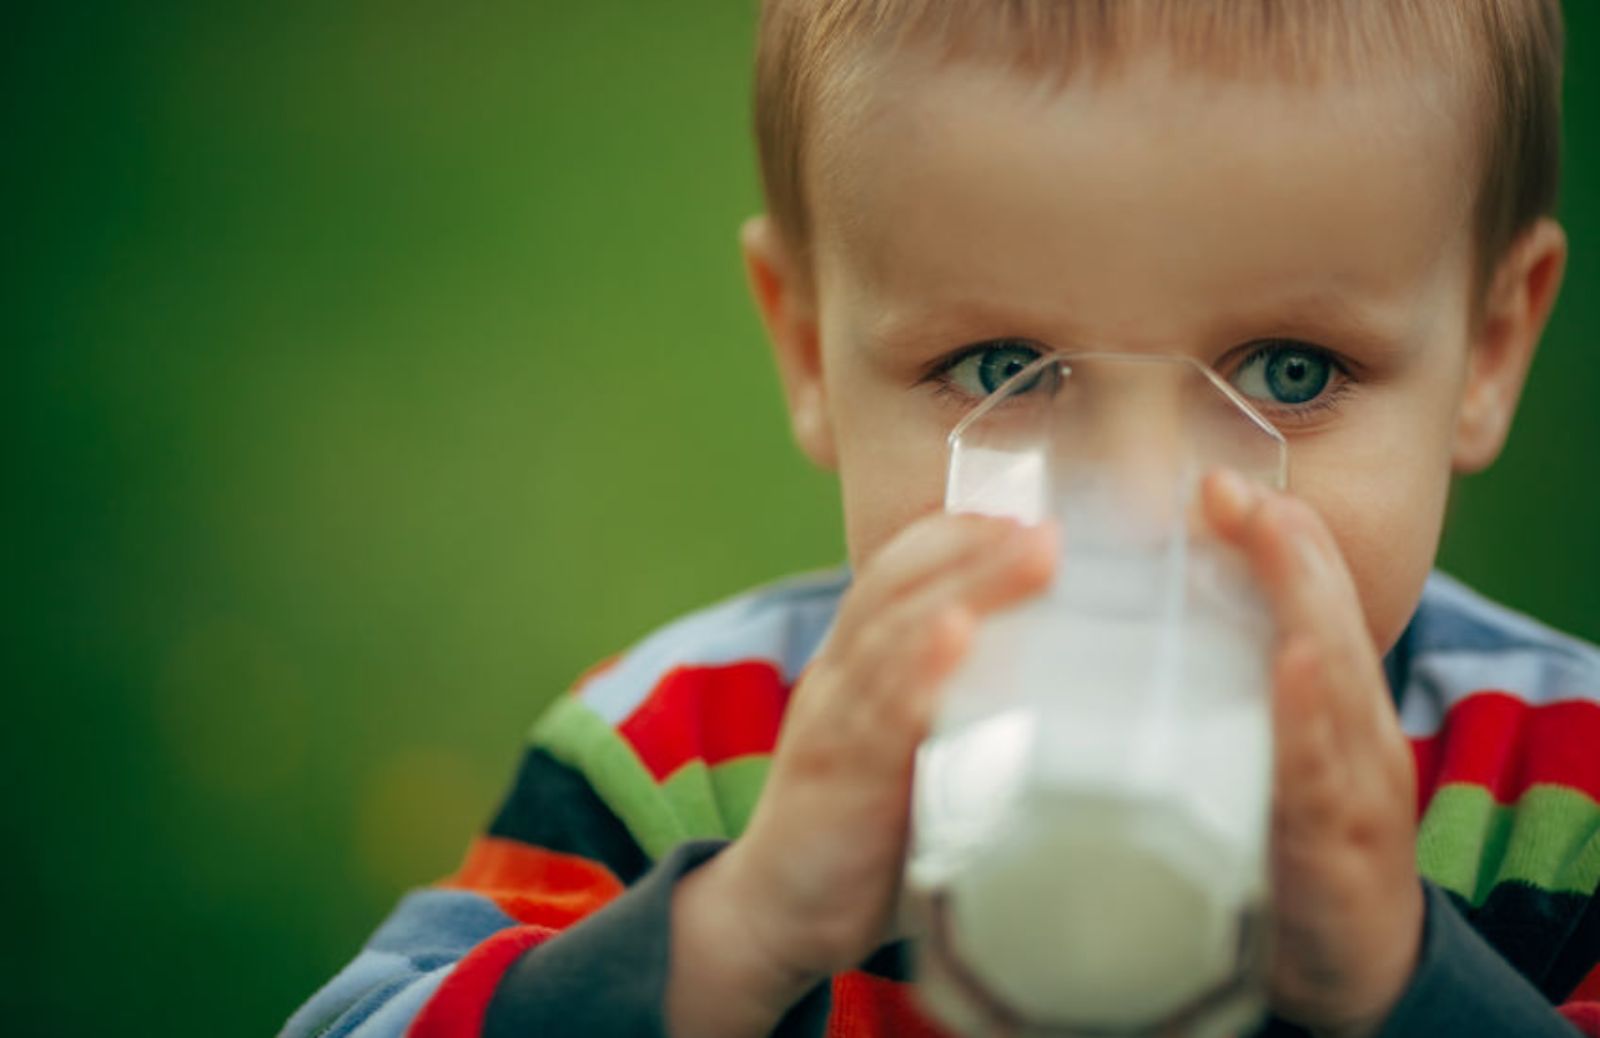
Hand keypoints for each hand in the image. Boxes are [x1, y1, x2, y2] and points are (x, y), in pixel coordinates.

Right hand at [668, 513, 1056, 1036]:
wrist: (775, 907)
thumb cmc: (860, 825)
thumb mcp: (904, 746)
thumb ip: (955, 705)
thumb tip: (1055, 676)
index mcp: (852, 662)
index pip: (893, 570)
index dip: (956, 536)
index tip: (1026, 516)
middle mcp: (837, 676)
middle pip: (899, 586)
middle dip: (975, 548)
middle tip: (1048, 527)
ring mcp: (834, 723)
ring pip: (896, 634)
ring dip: (966, 587)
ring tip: (1029, 555)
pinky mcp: (840, 778)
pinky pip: (881, 714)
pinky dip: (920, 669)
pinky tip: (957, 636)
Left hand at [1203, 470, 1423, 1037]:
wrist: (1342, 971)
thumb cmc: (1281, 852)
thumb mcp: (1252, 759)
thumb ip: (1209, 693)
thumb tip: (1112, 627)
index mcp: (1327, 707)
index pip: (1310, 603)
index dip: (1275, 538)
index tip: (1215, 484)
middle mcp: (1352, 736)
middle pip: (1332, 623)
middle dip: (1287, 551)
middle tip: (1230, 491)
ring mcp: (1354, 794)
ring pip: (1339, 686)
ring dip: (1304, 608)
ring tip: (1273, 542)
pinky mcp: (1339, 858)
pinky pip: (1323, 783)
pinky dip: (1309, 725)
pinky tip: (1295, 673)